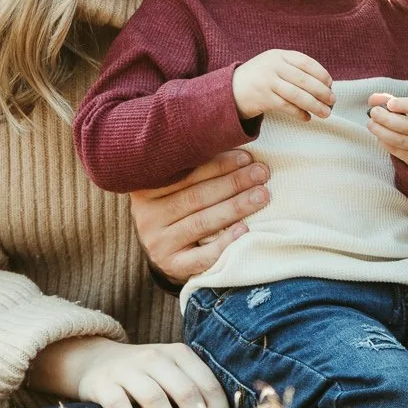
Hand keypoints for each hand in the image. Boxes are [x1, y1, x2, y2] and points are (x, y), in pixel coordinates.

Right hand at [24, 336, 230, 407]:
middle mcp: (155, 357)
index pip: (208, 385)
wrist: (93, 360)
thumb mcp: (170, 375)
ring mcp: (127, 370)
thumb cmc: (143, 377)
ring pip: (156, 400)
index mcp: (178, 354)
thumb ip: (192, 396)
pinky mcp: (103, 384)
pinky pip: (121, 406)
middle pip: (185, 393)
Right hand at [127, 148, 269, 282]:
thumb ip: (193, 165)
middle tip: (261, 173)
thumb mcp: (176, 184)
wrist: (168, 250)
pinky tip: (244, 230)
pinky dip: (224, 243)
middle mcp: (147, 216)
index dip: (219, 164)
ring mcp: (157, 242)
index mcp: (146, 188)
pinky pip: (200, 257)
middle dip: (233, 183)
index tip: (247, 157)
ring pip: (200, 222)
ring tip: (262, 196)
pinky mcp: (171, 265)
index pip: (185, 173)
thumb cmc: (180, 206)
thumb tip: (235, 142)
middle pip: (196, 196)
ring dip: (235, 207)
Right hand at [231, 49, 333, 121]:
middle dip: (322, 91)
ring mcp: (267, 82)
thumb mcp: (273, 64)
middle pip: (304, 79)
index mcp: (278, 55)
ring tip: (326, 113)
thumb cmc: (259, 78)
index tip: (330, 84)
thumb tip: (324, 83)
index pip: (306, 62)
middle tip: (333, 101)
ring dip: (314, 105)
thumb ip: (293, 68)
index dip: (321, 73)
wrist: (229, 90)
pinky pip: (286, 107)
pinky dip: (299, 113)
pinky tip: (307, 117)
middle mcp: (273, 66)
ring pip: (297, 95)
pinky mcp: (263, 98)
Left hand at [368, 93, 407, 169]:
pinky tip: (379, 135)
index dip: (405, 105)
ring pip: (400, 140)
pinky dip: (384, 142)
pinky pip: (396, 151)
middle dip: (386, 119)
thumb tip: (373, 99)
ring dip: (381, 131)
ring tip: (371, 123)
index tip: (389, 103)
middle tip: (373, 112)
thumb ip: (392, 100)